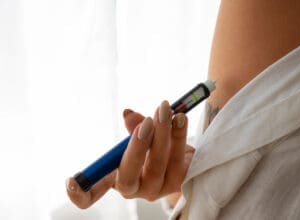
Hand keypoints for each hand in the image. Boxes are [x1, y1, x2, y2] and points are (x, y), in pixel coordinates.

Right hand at [66, 101, 193, 208]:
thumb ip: (135, 127)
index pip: (95, 192)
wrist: (188, 157)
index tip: (71, 181)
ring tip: (164, 110)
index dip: (81, 193)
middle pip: (128, 176)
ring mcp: (157, 188)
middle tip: (146, 123)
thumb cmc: (158, 145)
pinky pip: (179, 159)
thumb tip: (129, 114)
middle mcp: (135, 187)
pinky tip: (180, 118)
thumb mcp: (144, 135)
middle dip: (137, 147)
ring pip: (158, 164)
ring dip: (162, 133)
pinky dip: (179, 135)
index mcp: (118, 176)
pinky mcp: (179, 182)